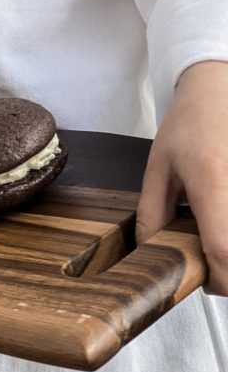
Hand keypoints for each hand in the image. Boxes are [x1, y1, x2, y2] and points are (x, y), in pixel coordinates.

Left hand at [136, 60, 227, 294]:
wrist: (218, 91)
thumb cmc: (191, 123)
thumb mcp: (158, 168)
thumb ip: (152, 215)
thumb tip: (150, 255)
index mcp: (214, 182)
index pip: (225, 251)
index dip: (218, 280)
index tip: (203, 281)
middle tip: (210, 256)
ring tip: (215, 228)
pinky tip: (222, 216)